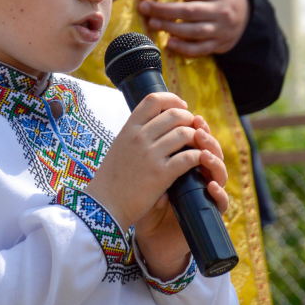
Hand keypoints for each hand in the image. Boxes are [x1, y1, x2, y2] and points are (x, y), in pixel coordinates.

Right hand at [86, 92, 227, 279]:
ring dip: (197, 138)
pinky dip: (199, 157)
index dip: (173, 99)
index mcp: (128, 129)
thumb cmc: (112, 179)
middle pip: (174, 114)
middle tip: (195, 128)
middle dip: (190, 119)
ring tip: (199, 145)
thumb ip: (135, 135)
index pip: (153, 99)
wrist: (104, 205)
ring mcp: (150, 155)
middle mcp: (139, 137)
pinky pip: (188, 157)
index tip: (182, 106)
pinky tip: (200, 161)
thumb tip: (155, 124)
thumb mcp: (119, 148)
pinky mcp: (160, 174)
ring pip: (185, 133)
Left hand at [136, 0, 249, 55]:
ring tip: (152, 23)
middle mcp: (221, 9)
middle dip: (162, 9)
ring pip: (193, 30)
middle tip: (144, 7)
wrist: (248, 14)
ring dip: (170, 28)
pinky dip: (184, 48)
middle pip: (188, 10)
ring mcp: (221, 29)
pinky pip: (200, 49)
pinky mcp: (219, 44)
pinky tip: (169, 43)